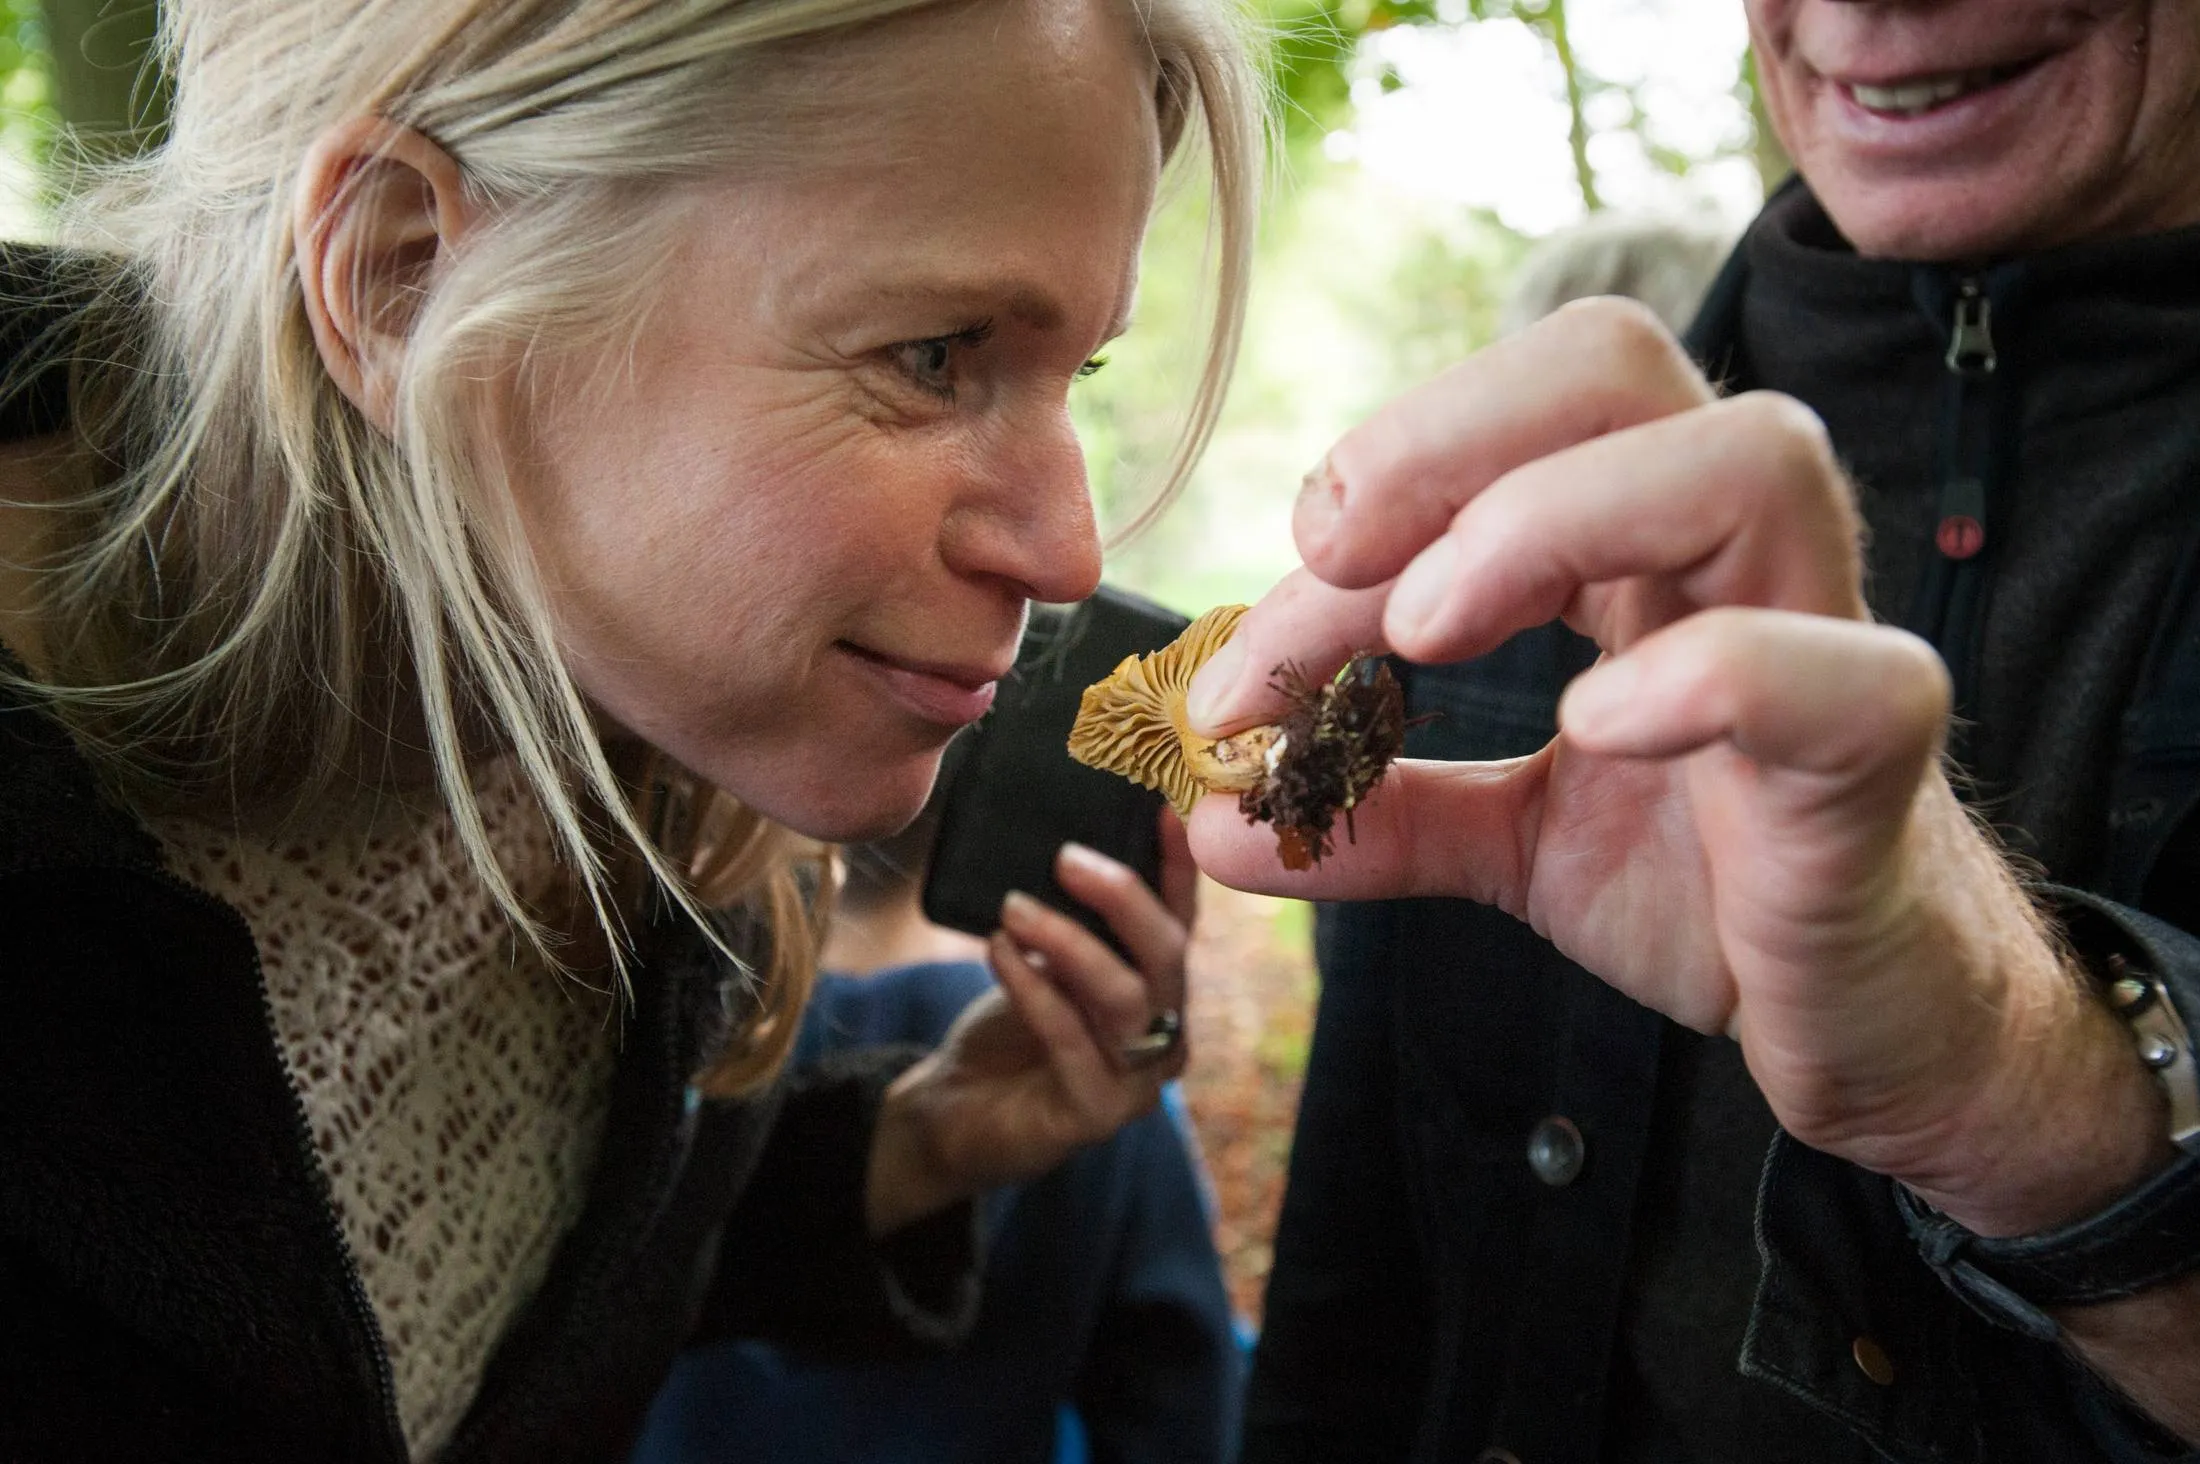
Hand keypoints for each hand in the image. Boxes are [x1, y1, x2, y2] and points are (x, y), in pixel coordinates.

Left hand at [865, 811, 1196, 1236]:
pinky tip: (999, 952)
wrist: (959, 1114)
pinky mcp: (1097, 1113)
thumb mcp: (1041, 961)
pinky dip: (1033, 988)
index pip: (1180, 916)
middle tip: (1065, 858)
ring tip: (1014, 907)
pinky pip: (1070, 1039)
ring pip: (1124, 996)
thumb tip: (1060, 842)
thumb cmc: (1008, 1028)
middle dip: (1122, 897)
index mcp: (1159, 986)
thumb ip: (1066, 916)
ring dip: (1068, 942)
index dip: (1178, 864)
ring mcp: (1138, 1078)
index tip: (1164, 807)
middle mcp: (1164, 1029)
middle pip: (1167, 953)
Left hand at [1183, 299, 2167, 1237]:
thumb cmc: (1712, 886)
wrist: (1867, 1017)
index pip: (1490, 438)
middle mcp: (1732, 552)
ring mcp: (1824, 637)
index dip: (1353, 507)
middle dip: (1440, 438)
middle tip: (1326, 560)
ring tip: (1423, 634)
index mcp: (1636, 546)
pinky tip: (1597, 724)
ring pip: (1747, 459)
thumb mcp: (1514, 842)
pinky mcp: (1881, 761)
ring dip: (1551, 518)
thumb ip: (1378, 810)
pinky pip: (1837, 673)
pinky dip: (1713, 676)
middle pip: (1613, 363)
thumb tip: (1212, 814)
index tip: (1236, 661)